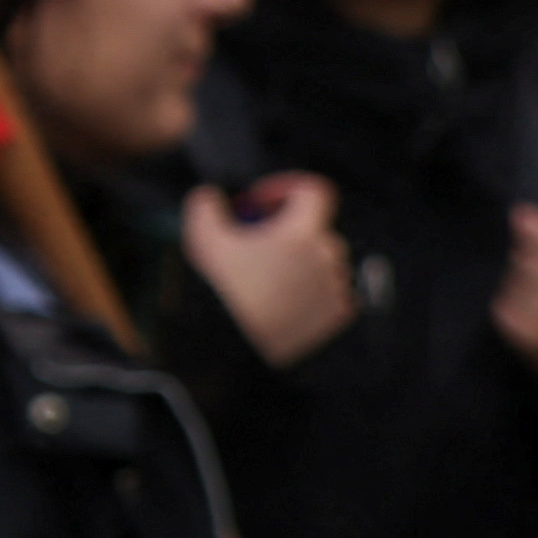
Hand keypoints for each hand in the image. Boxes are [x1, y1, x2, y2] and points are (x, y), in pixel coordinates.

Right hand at [182, 175, 357, 368]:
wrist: (233, 348)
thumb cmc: (219, 291)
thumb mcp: (200, 236)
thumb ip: (206, 204)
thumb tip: (211, 196)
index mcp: (301, 232)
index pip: (313, 191)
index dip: (287, 188)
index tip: (262, 203)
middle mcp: (327, 256)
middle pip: (314, 229)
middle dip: (286, 232)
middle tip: (253, 246)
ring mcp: (336, 287)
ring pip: (322, 262)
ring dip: (298, 263)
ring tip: (263, 280)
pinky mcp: (337, 315)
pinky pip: (328, 292)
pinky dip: (308, 291)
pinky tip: (278, 301)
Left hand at [490, 208, 537, 408]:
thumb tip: (524, 213)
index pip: (533, 228)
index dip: (528, 227)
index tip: (523, 222)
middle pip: (519, 254)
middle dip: (529, 262)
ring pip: (510, 279)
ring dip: (521, 286)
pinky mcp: (524, 334)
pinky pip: (502, 306)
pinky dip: (515, 309)